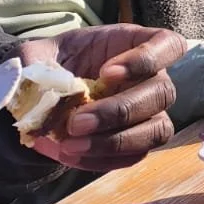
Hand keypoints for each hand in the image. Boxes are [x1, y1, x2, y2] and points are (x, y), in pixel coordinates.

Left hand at [20, 26, 183, 171]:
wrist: (39, 99)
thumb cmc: (47, 66)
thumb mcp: (36, 55)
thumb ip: (35, 65)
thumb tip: (36, 87)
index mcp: (132, 45)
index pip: (168, 44)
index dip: (147, 60)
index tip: (107, 73)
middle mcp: (151, 77)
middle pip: (163, 93)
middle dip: (119, 111)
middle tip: (75, 122)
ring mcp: (149, 112)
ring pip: (158, 129)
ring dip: (116, 141)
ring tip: (72, 144)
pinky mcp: (137, 142)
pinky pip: (135, 155)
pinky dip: (103, 158)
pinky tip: (73, 154)